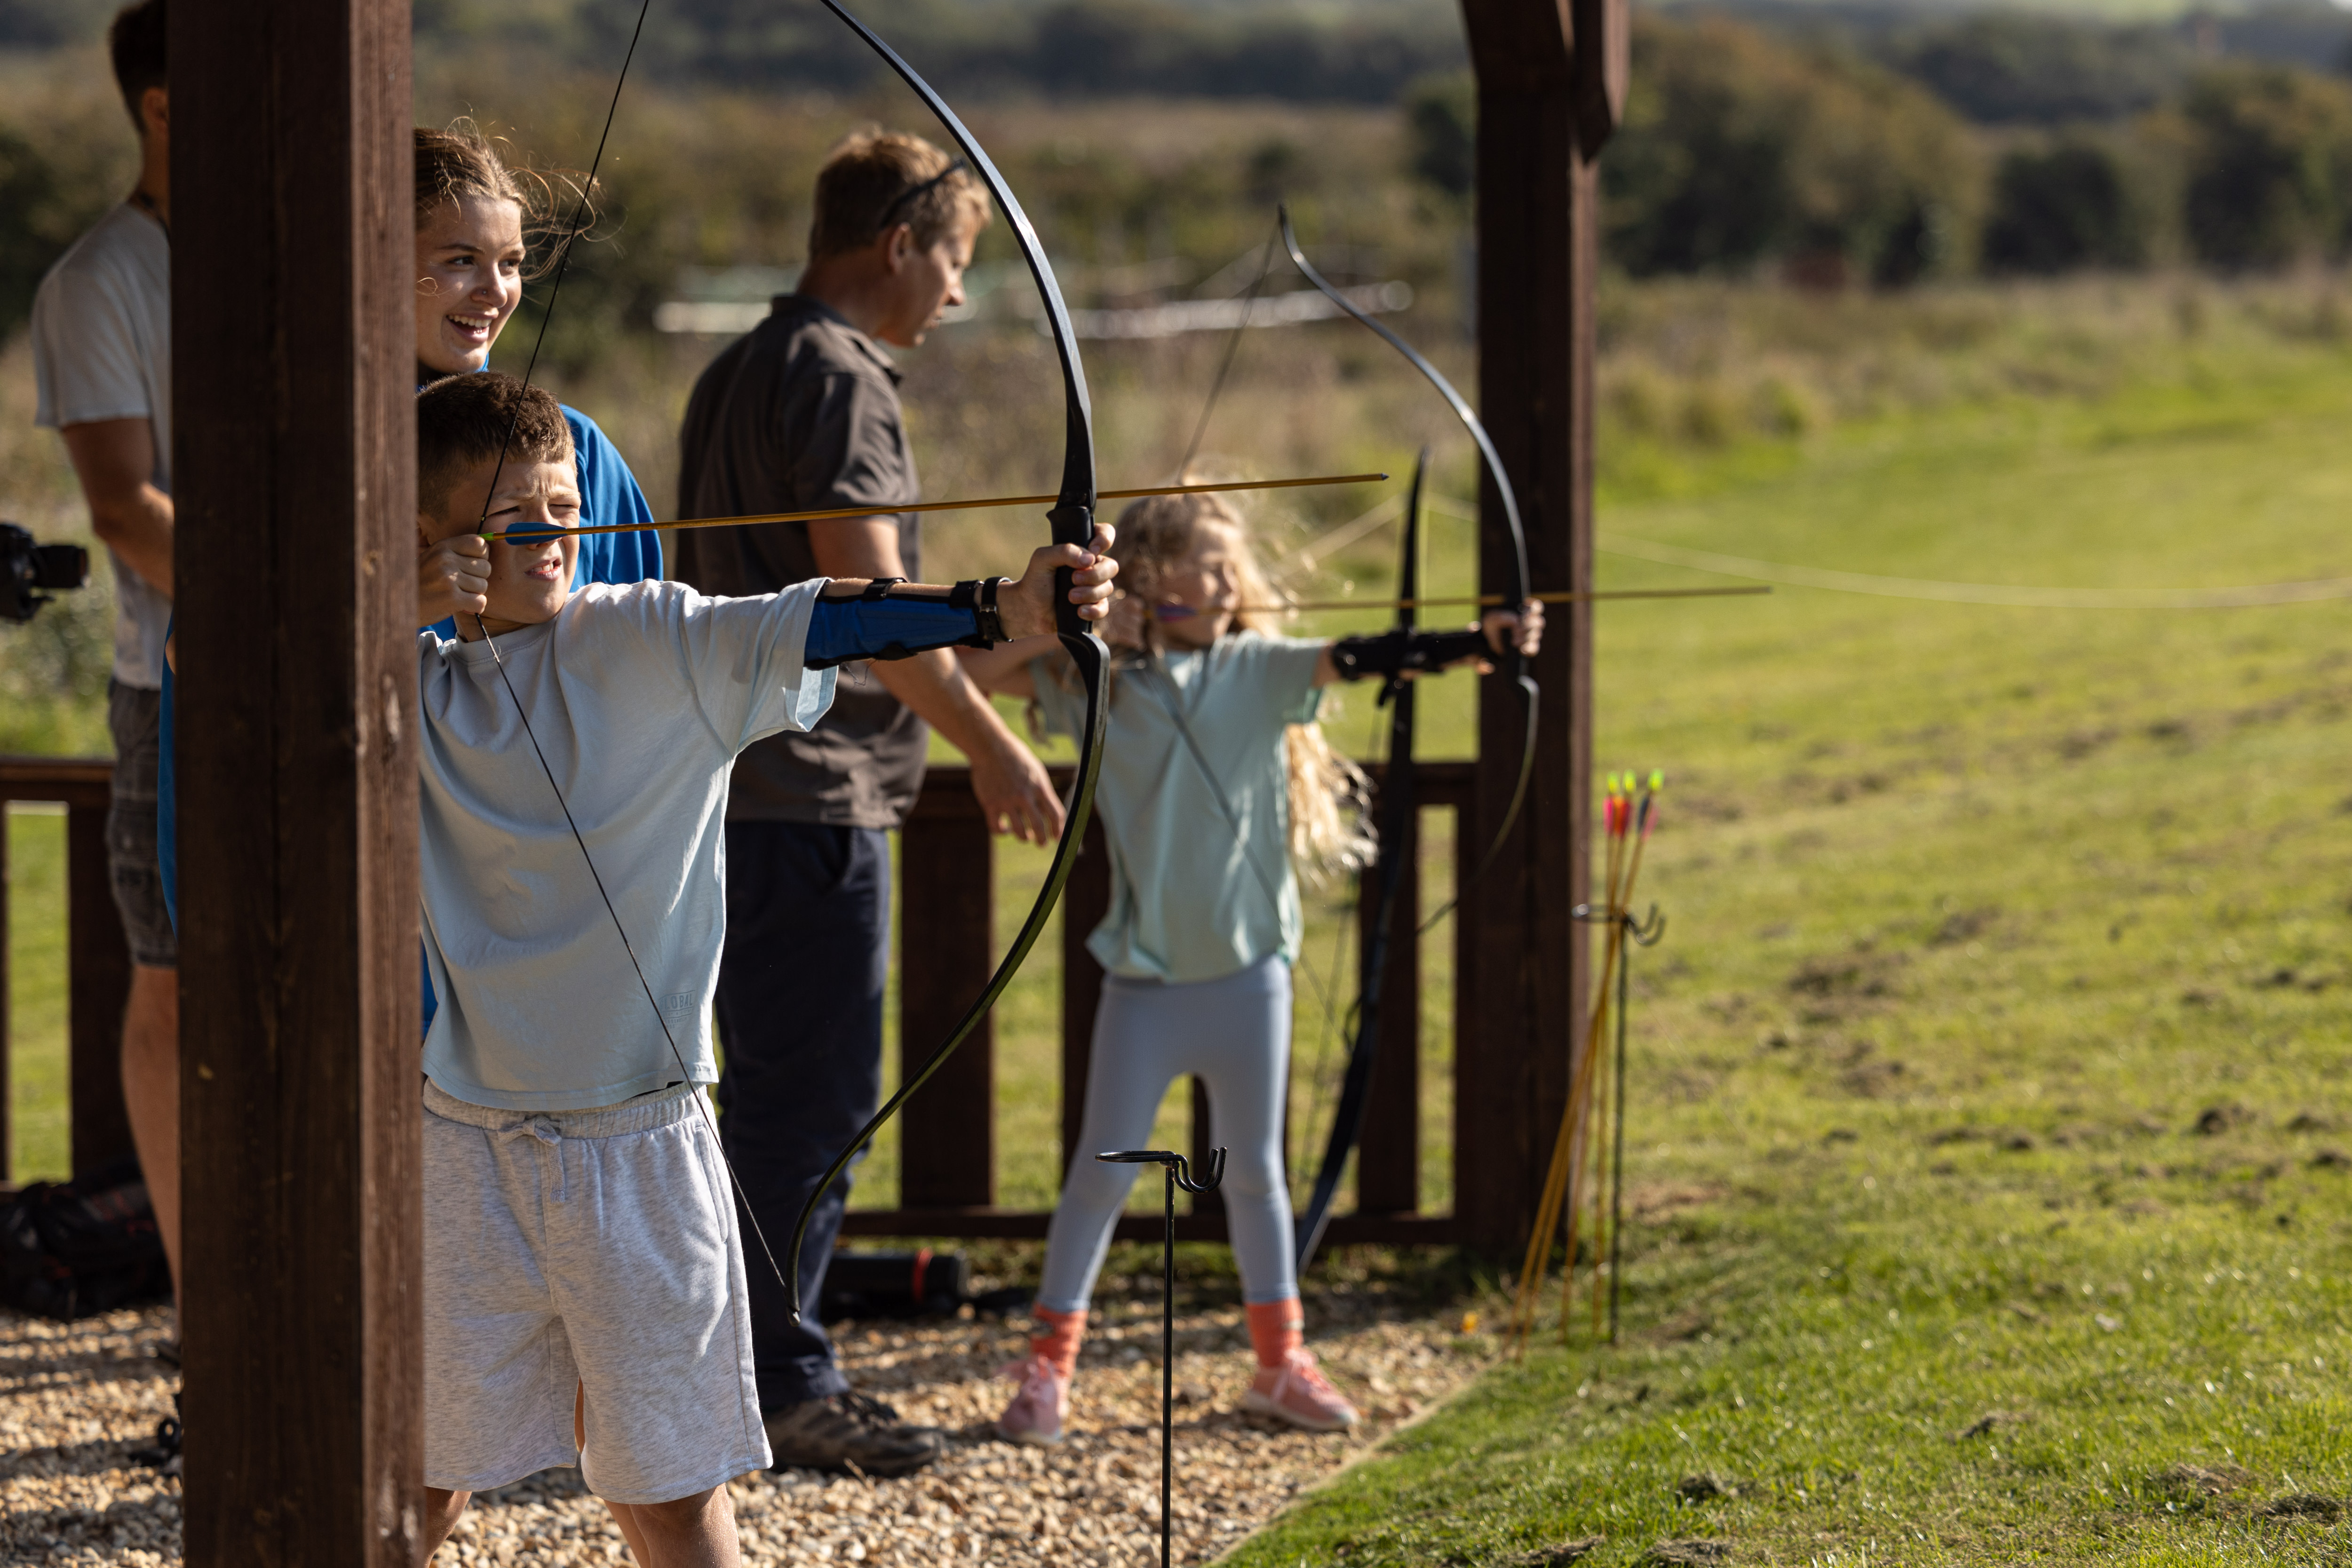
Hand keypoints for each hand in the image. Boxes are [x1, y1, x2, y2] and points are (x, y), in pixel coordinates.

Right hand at [419, 532, 490, 626]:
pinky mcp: (451, 598)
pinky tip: (461, 606)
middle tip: (460, 585)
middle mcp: (446, 559)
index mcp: (443, 546)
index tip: (468, 568)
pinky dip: (474, 607)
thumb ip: (458, 552)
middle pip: (486, 568)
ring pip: (483, 586)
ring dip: (473, 594)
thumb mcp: (435, 558)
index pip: (481, 545)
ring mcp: (448, 578)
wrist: (400, 604)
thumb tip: (489, 547)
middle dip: (477, 579)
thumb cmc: (423, 582)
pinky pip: (480, 602)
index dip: (480, 559)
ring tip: (455, 595)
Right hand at [968, 730, 1062, 843]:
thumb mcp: (1035, 769)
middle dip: (1042, 840)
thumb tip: (1049, 811)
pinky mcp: (990, 804)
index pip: (1055, 813)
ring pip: (1019, 831)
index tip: (1058, 836)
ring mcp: (1007, 800)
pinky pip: (997, 828)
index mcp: (1039, 785)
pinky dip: (1002, 832)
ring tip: (1025, 837)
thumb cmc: (1014, 757)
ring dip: (1024, 838)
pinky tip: (1005, 828)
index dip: (1058, 829)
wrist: (990, 746)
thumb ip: (1042, 790)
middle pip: (1039, 826)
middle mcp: (1024, 795)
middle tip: (1042, 844)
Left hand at [1001, 523, 1117, 638]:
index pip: (1104, 535)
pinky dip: (1093, 610)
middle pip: (1111, 566)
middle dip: (1095, 574)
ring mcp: (1094, 588)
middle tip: (1074, 579)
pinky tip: (1079, 611)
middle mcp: (1091, 567)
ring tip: (1070, 597)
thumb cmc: (1035, 581)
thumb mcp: (1042, 559)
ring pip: (1108, 588)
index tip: (1092, 550)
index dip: (1104, 539)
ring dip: (1089, 593)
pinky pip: (1104, 608)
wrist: (1029, 610)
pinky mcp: (1093, 607)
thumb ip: (1063, 551)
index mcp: (1081, 551)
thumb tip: (1090, 559)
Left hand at [1480, 601, 1543, 660]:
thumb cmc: (1492, 626)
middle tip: (1516, 630)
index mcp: (1523, 612)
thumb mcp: (1492, 619)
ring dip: (1525, 638)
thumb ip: (1502, 617)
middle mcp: (1530, 623)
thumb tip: (1516, 621)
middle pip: (1539, 622)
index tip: (1524, 612)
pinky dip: (1528, 648)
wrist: (1488, 642)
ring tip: (1514, 641)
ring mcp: (1531, 636)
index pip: (1536, 607)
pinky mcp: (1529, 648)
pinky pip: (1534, 648)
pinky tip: (1521, 649)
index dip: (1534, 608)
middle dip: (1528, 625)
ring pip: (1536, 635)